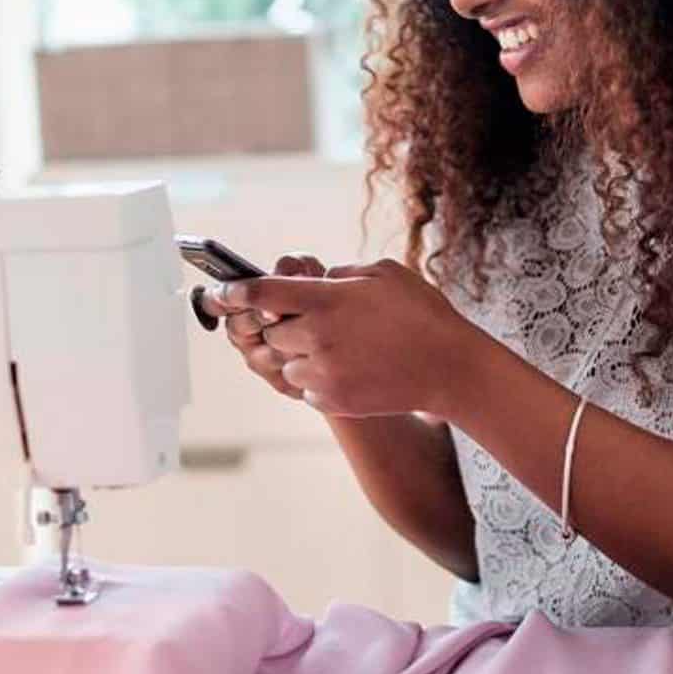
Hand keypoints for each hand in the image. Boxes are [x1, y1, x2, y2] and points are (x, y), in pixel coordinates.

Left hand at [202, 257, 470, 416]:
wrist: (449, 368)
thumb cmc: (422, 315)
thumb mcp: (383, 273)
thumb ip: (341, 274)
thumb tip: (319, 282)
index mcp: (324, 300)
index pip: (260, 293)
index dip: (235, 291)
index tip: (223, 292)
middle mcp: (316, 337)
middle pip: (271, 331)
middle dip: (287, 325)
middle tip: (320, 323)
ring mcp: (322, 372)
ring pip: (287, 363)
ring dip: (303, 355)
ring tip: (343, 349)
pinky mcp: (331, 400)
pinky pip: (307, 388)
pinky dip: (320, 380)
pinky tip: (353, 369)